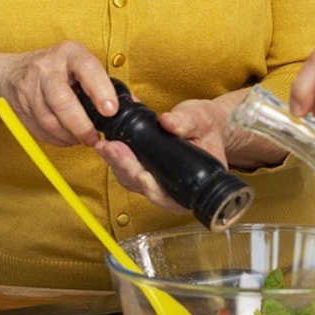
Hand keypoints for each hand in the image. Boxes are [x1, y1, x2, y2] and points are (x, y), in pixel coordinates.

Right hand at [0, 40, 117, 146]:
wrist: (11, 74)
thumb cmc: (56, 69)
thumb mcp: (81, 65)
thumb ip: (105, 83)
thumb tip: (134, 105)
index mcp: (69, 53)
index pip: (87, 69)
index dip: (100, 91)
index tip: (110, 110)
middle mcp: (47, 68)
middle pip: (63, 101)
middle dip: (82, 125)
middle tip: (95, 137)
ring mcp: (30, 88)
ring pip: (51, 121)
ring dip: (70, 136)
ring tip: (83, 138)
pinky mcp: (20, 108)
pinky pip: (41, 131)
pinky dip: (57, 140)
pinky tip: (67, 137)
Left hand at [94, 97, 230, 211]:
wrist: (206, 125)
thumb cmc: (208, 126)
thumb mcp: (201, 119)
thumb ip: (186, 121)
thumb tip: (168, 123)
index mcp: (195, 182)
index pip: (171, 195)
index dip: (154, 188)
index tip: (143, 175)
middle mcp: (175, 188)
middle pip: (146, 189)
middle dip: (127, 169)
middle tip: (114, 150)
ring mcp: (159, 183)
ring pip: (134, 183)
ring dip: (118, 165)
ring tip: (107, 146)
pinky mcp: (148, 173)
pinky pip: (130, 173)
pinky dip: (118, 161)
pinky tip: (109, 147)